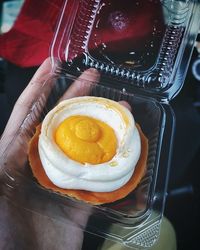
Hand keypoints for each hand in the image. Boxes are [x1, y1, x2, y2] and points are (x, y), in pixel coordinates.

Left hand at [0, 58, 131, 249]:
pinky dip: (117, 163)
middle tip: (93, 76)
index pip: (30, 111)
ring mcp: (65, 177)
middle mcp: (43, 160)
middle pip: (62, 121)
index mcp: (18, 153)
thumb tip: (16, 129)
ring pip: (86, 144)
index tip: (54, 64)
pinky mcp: (81, 198)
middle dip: (76, 95)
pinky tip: (129, 150)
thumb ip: (3, 159)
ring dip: (102, 125)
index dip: (41, 85)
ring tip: (120, 107)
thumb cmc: (1, 230)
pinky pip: (102, 177)